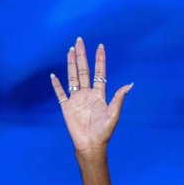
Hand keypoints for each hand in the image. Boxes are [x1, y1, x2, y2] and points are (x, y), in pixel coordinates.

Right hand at [50, 37, 132, 153]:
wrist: (90, 144)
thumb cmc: (104, 132)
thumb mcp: (113, 114)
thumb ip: (119, 98)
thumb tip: (130, 85)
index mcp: (99, 94)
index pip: (99, 72)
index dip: (99, 59)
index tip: (100, 46)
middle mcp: (87, 94)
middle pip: (84, 70)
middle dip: (82, 55)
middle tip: (79, 40)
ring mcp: (76, 99)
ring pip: (72, 77)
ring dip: (70, 63)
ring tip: (70, 50)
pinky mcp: (66, 107)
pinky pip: (60, 93)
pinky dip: (56, 85)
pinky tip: (53, 75)